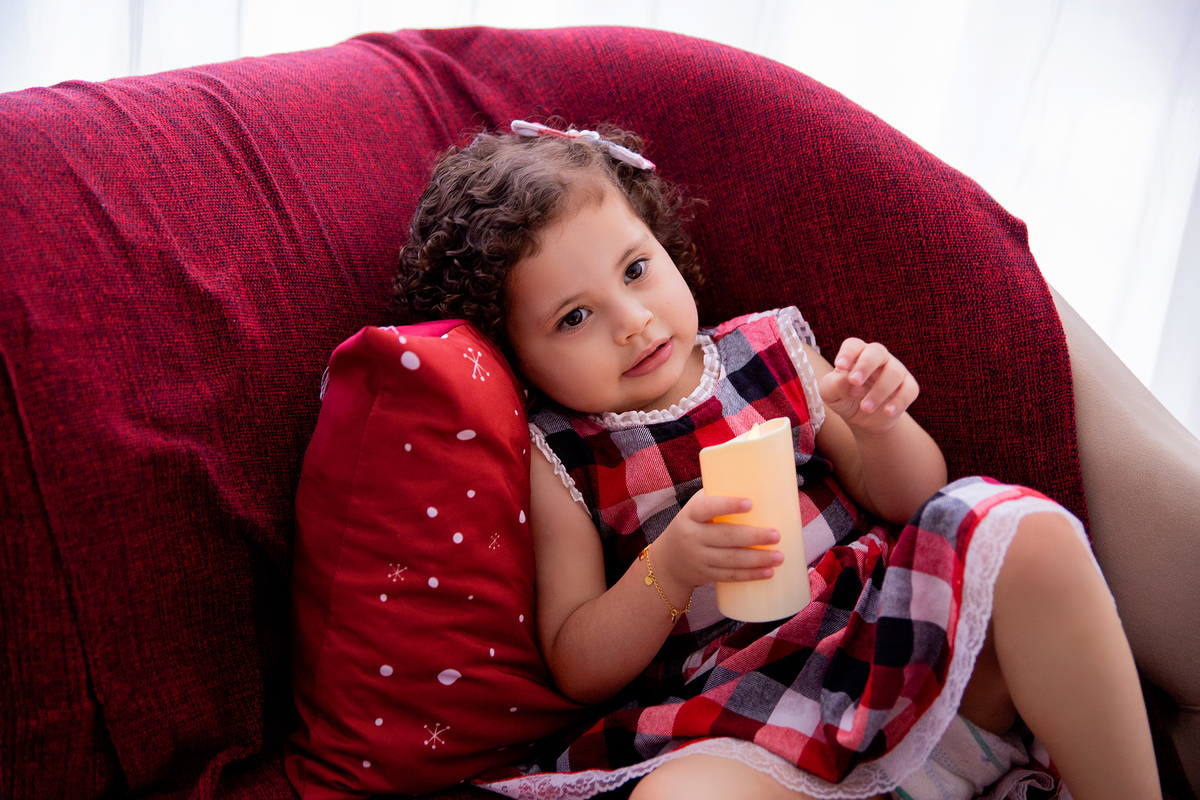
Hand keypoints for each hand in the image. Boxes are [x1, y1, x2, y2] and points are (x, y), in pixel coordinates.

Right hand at [651, 490, 781, 596]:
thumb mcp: (696, 509)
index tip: (750, 503)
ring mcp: (698, 558)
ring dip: (757, 559)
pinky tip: (768, 572)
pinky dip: (750, 575)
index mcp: (691, 515)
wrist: (668, 560)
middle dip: (753, 536)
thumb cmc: (692, 525)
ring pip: (731, 559)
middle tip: (777, 535)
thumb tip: (757, 484)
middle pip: (725, 537)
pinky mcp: (706, 575)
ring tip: (779, 556)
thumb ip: (718, 497)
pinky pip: (730, 576)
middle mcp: (692, 537)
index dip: (728, 505)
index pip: (707, 508)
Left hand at [818, 338, 918, 434]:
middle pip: (877, 351)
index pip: (853, 345)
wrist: (863, 419)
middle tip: (855, 381)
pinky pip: (910, 389)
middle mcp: (877, 358)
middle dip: (865, 365)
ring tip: (865, 408)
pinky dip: (899, 401)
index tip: (839, 365)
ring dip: (879, 391)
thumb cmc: (844, 398)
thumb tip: (852, 385)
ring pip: (894, 372)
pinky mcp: (908, 387)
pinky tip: (887, 412)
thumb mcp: (830, 394)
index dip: (847, 353)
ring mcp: (895, 370)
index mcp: (856, 354)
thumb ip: (835, 385)